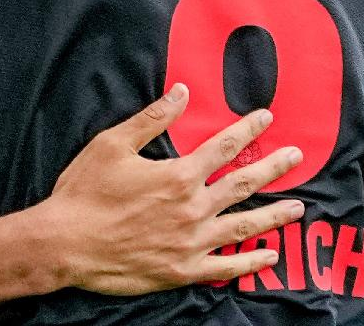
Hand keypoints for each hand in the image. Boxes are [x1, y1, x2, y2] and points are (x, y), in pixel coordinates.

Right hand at [33, 84, 305, 294]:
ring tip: (298, 208)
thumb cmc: (84, 192)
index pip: (223, 146)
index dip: (247, 129)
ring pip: (244, 226)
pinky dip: (251, 262)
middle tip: (296, 157)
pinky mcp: (183, 270)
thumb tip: (180, 92)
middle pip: (243, 184)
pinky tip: (270, 256)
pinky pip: (227, 267)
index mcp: (178, 175)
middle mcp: (193, 209)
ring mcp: (192, 243)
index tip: (267, 118)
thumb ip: (151, 119)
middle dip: (273, 167)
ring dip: (274, 215)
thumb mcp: (111, 145)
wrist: (65, 244)